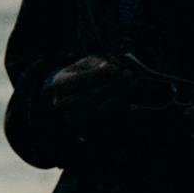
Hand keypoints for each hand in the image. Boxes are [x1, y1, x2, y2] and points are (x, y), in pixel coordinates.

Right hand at [42, 52, 171, 132]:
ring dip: (117, 100)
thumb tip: (112, 69)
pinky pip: (104, 124)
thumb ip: (98, 65)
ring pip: (96, 112)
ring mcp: (72, 118)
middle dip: (108, 87)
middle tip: (128, 75)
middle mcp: (61, 103)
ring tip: (133, 86)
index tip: (113, 67)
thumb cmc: (84, 73)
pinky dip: (120, 114)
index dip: (94, 75)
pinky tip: (135, 105)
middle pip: (85, 99)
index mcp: (58, 84)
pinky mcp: (85, 129)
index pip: (76, 81)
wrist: (76, 93)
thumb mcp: (88, 63)